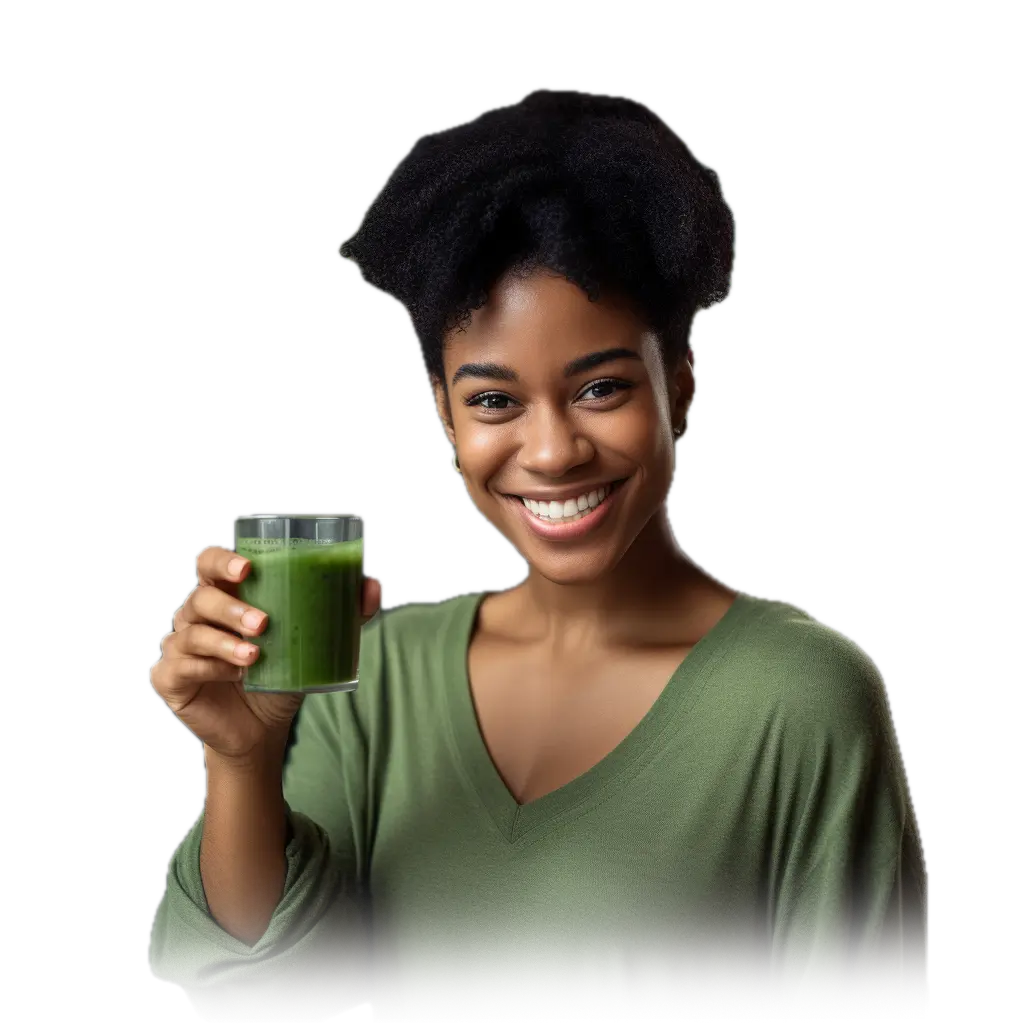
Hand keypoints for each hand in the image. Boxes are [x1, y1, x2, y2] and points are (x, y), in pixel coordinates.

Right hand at [149, 545, 383, 762]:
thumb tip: (372, 584)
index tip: (248, 568)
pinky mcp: (171, 678)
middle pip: (201, 597)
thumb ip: (345, 612)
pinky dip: (208, 668)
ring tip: (256, 656)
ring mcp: (180, 646)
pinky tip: (234, 675)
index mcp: (226, 596)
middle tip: (263, 624)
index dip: (222, 561)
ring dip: (225, 642)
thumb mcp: (317, 642)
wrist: (263, 728)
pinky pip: (181, 667)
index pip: (210, 563)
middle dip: (231, 608)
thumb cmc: (284, 673)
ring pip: (192, 633)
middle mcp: (197, 616)